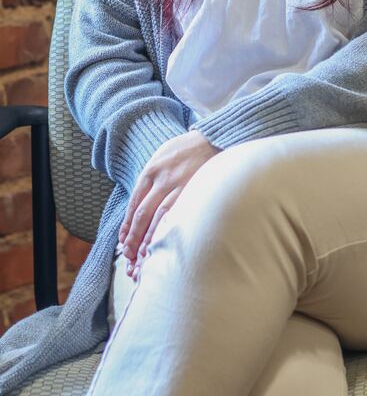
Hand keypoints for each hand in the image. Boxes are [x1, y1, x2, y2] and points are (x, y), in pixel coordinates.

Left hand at [118, 131, 219, 278]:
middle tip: (128, 256)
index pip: (134, 203)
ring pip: (158, 218)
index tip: (123, 241)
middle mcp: (162, 179)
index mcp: (151, 170)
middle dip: (133, 237)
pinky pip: (177, 214)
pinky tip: (164, 243)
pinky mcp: (194, 190)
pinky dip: (168, 230)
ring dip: (148, 239)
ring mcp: (178, 185)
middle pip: (142, 213)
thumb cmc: (187, 150)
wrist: (213, 138)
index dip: (127, 225)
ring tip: (142, 257)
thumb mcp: (162, 156)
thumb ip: (151, 177)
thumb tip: (141, 203)